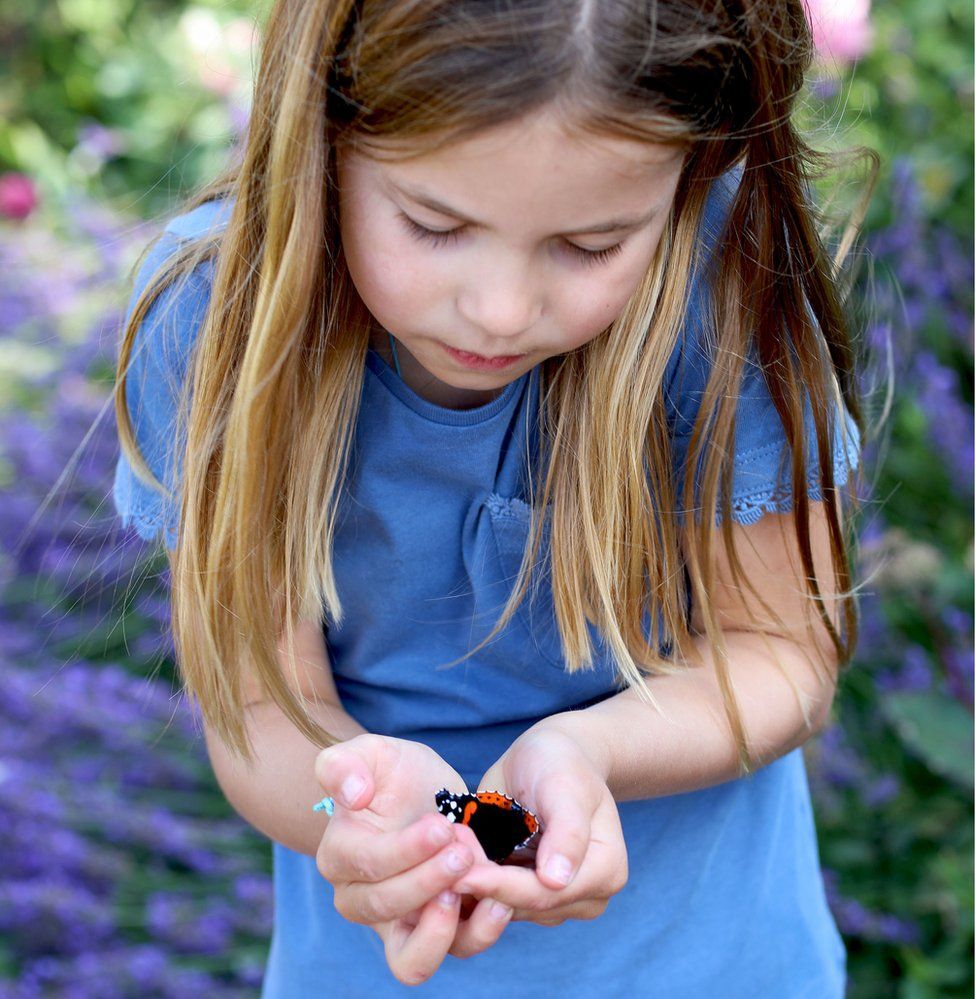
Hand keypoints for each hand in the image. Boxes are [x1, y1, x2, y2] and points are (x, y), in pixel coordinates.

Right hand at [313, 734, 509, 984]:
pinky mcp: (435, 932)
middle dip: (429, 881)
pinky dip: (477, 935)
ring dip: (448, 928)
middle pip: (387, 909)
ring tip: (481, 890)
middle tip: (463, 851)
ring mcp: (397, 924)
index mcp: (339, 856)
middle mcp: (360, 900)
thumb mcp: (371, 753)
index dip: (405, 850)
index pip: (366, 865)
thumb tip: (351, 795)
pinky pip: (450, 952)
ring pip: (412, 958)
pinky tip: (500, 902)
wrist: (424, 795)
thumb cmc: (393, 774)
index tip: (441, 826)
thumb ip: (345, 764)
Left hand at [448, 720, 627, 940]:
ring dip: (473, 882)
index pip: (547, 893)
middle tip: (438, 858)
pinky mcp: (528, 894)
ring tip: (443, 850)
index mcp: (606, 871)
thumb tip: (557, 880)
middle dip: (481, 884)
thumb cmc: (561, 762)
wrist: (549, 756)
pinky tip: (451, 857)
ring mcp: (557, 900)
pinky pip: (496, 898)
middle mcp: (586, 895)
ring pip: (506, 907)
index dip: (502, 886)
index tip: (460, 873)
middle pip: (525, 905)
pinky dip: (473, 879)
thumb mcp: (564, 785)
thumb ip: (566, 830)